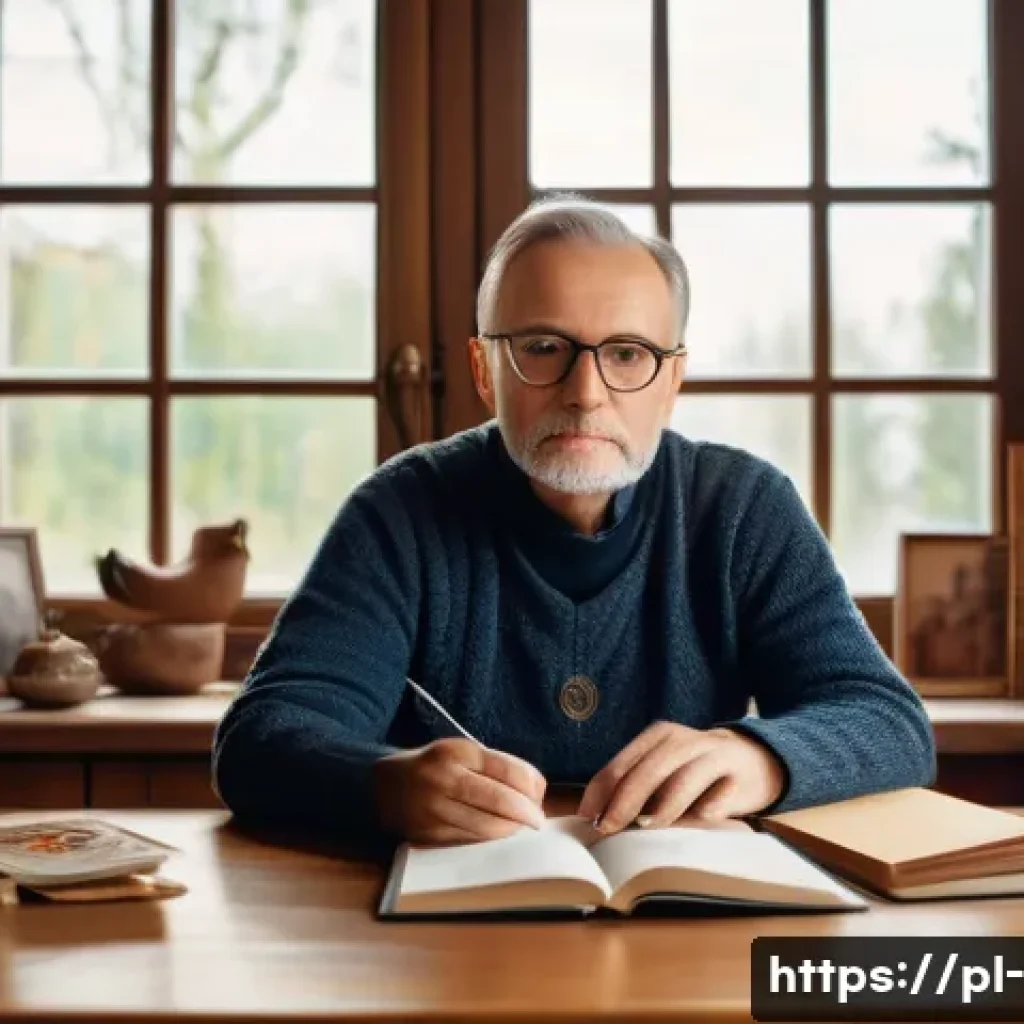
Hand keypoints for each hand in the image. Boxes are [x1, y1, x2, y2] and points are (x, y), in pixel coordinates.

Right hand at [372, 739, 546, 843]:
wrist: (385, 786)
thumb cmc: (435, 766)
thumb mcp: (463, 752)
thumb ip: (498, 765)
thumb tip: (537, 787)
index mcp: (457, 752)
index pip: (506, 769)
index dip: (531, 785)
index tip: (540, 795)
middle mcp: (444, 779)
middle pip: (499, 801)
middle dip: (526, 814)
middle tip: (537, 819)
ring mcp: (434, 809)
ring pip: (487, 827)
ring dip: (511, 829)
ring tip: (519, 826)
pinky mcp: (429, 834)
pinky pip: (470, 840)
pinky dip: (489, 838)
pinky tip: (496, 832)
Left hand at [577, 721, 784, 834]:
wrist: (755, 760)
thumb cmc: (696, 773)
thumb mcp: (664, 770)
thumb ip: (635, 787)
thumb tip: (596, 819)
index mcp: (658, 737)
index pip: (621, 764)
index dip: (601, 793)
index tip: (588, 820)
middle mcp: (683, 740)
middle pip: (649, 770)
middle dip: (625, 802)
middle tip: (609, 830)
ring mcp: (713, 755)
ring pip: (684, 778)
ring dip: (663, 806)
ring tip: (647, 827)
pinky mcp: (740, 774)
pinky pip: (722, 794)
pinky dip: (710, 807)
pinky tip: (702, 819)